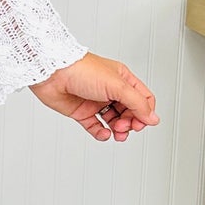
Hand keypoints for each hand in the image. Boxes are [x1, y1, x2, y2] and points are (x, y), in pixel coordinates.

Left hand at [29, 53, 158, 142]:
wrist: (52, 73)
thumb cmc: (81, 70)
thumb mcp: (117, 85)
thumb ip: (137, 103)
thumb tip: (152, 118)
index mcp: (122, 79)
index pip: (143, 99)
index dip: (145, 113)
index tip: (142, 122)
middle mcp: (110, 90)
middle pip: (130, 112)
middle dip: (131, 123)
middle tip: (125, 127)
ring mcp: (95, 101)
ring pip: (114, 121)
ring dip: (119, 130)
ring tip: (117, 133)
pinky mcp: (82, 112)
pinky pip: (96, 127)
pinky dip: (102, 133)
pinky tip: (104, 134)